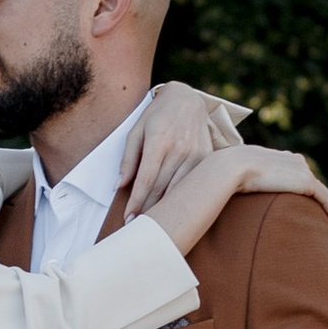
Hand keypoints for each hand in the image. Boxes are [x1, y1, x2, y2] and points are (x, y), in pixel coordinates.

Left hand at [126, 81, 243, 216]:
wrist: (188, 99)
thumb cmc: (157, 115)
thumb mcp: (136, 130)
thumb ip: (128, 158)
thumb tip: (119, 185)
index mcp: (159, 140)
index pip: (146, 179)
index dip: (136, 201)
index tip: (128, 218)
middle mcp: (180, 148)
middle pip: (162, 188)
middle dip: (149, 211)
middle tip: (137, 229)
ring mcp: (197, 153)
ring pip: (180, 190)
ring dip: (167, 210)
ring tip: (154, 226)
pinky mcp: (208, 157)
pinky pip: (196, 184)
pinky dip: (185, 199)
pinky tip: (176, 212)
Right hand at [231, 146, 327, 221]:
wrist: (233, 167)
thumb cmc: (227, 172)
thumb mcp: (238, 173)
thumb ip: (243, 180)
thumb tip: (234, 192)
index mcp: (280, 156)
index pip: (297, 173)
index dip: (303, 188)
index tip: (305, 202)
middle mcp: (295, 160)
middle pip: (311, 182)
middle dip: (317, 198)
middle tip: (323, 216)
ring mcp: (302, 170)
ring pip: (321, 192)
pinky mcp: (306, 182)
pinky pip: (325, 199)